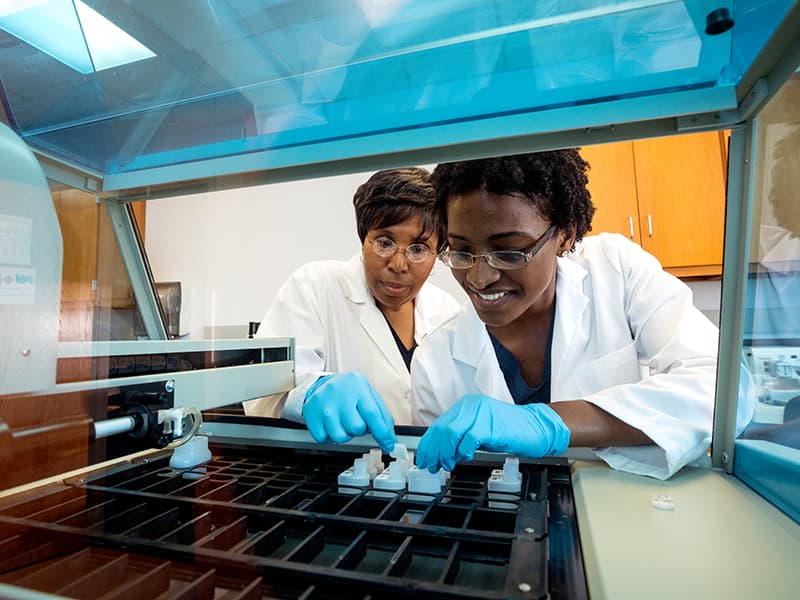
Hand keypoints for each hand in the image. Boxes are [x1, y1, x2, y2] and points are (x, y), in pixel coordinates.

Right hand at [303, 372, 395, 451]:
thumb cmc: (351, 392)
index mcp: (358, 386)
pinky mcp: (311, 414)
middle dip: (360, 430)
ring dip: (345, 434)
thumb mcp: (370, 396)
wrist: (324, 383)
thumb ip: (382, 416)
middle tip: (356, 420)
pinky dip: (329, 436)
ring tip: (343, 422)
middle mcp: (339, 394)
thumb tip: (389, 440)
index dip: (382, 433)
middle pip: (356, 428)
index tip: (388, 445)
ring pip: (340, 437)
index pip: (372, 414)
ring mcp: (323, 404)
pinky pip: (324, 439)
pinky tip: (331, 424)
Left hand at [415, 394, 569, 471]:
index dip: (429, 443)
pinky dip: (463, 451)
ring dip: (445, 453)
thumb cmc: (510, 430)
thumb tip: (442, 451)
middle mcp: (471, 406)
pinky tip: (464, 457)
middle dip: (434, 450)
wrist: (536, 428)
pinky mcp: (491, 425)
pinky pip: (469, 439)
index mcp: (466, 406)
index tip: (425, 457)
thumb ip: (462, 435)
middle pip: (442, 429)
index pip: (440, 424)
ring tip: (446, 464)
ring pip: (451, 433)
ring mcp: (481, 414)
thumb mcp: (480, 429)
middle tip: (431, 465)